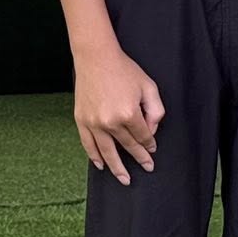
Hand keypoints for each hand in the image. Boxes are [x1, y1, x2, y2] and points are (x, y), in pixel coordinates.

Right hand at [73, 42, 164, 185]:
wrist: (96, 57)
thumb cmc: (123, 69)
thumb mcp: (148, 86)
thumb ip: (156, 110)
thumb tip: (151, 130)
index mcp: (128, 113)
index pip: (143, 137)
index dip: (149, 144)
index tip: (152, 150)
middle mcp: (110, 121)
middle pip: (127, 146)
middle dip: (139, 158)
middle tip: (146, 168)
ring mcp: (94, 122)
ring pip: (107, 152)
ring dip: (116, 168)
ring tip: (124, 179)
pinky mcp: (81, 119)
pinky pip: (88, 144)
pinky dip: (94, 156)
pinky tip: (101, 165)